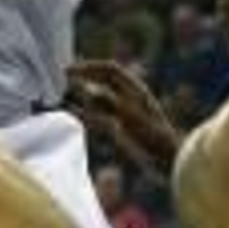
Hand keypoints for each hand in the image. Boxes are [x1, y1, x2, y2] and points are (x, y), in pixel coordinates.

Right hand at [67, 60, 182, 176]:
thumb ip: (107, 101)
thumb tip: (84, 89)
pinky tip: (70, 110)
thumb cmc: (152, 135)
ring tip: (61, 92)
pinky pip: (97, 116)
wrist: (168, 160)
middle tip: (60, 78)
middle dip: (83, 77)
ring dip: (81, 94)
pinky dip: (83, 111)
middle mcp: (129, 97)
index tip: (68, 71)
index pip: (109, 69)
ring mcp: (124, 113)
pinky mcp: (121, 129)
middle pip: (102, 81)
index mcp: (135, 89)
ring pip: (98, 99)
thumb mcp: (129, 115)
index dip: (89, 67)